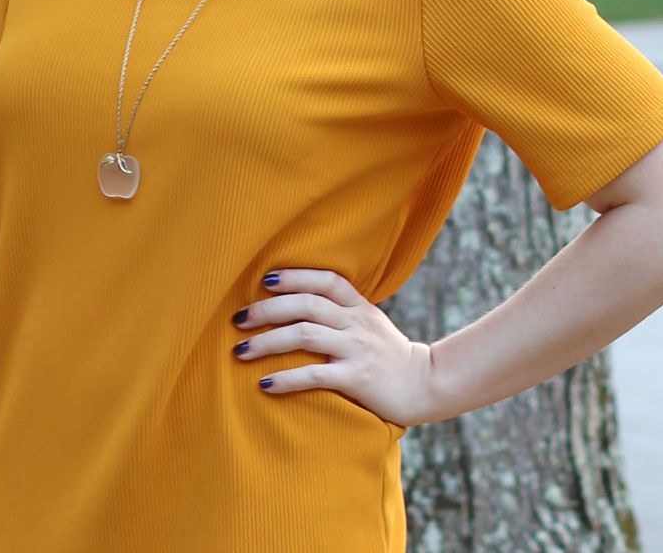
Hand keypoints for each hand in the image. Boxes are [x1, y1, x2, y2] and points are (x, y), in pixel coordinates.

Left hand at [231, 267, 440, 428]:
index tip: (263, 281)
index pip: (324, 280)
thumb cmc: (388, 354)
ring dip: (267, 342)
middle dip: (266, 310)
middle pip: (306, 305)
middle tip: (238, 320)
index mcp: (359, 306)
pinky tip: (265, 384)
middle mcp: (357, 323)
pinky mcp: (357, 378)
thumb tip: (294, 302)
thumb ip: (340, 311)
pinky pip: (315, 374)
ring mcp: (357, 349)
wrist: (424, 385)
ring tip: (240, 352)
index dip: (293, 276)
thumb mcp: (369, 322)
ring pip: (304, 336)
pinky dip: (286, 378)